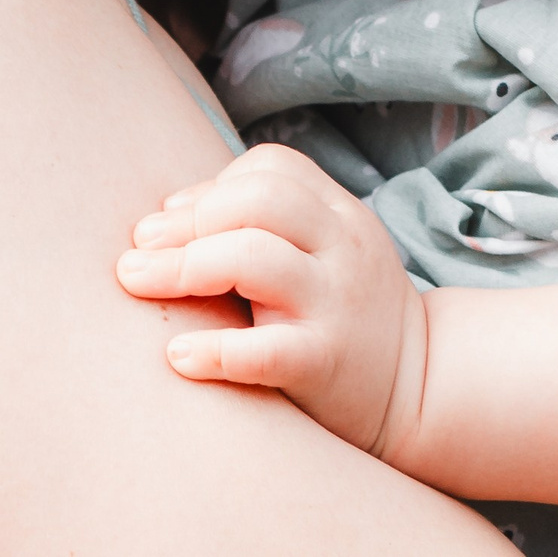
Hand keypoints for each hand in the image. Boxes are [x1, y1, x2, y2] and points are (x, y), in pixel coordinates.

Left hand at [115, 142, 427, 457]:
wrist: (420, 390)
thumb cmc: (345, 314)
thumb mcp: (327, 251)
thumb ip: (268, 224)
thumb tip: (165, 217)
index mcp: (340, 214)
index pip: (271, 168)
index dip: (211, 187)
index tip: (170, 221)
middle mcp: (343, 247)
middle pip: (257, 200)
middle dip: (184, 222)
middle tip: (136, 253)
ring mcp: (336, 302)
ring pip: (253, 256)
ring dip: (182, 268)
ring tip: (136, 283)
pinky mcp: (326, 361)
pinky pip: (265, 350)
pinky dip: (214, 351)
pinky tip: (177, 358)